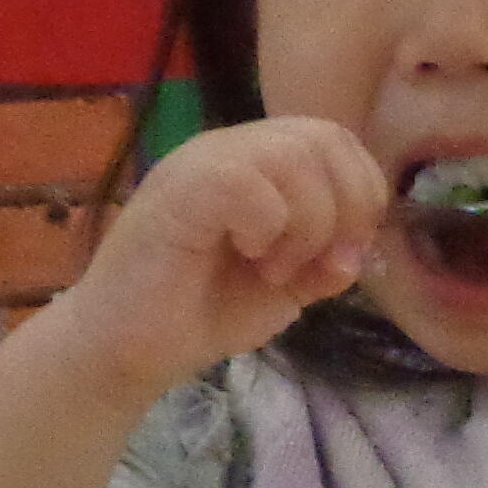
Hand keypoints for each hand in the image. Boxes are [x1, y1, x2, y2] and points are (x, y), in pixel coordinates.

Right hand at [51, 117, 391, 397]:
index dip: (362, 192)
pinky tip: (250, 259)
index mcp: (256, 163)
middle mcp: (228, 149)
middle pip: (324, 136)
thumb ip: (327, 261)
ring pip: (293, 155)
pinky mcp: (178, 192)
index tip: (345, 255)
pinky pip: (249, 183)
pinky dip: (268, 228)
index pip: (336, 139)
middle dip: (347, 207)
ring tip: (275, 269)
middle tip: (322, 263)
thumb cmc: (198, 313)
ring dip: (307, 224)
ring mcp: (199, 164)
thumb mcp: (286, 287)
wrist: (125, 351)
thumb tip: (359, 250)